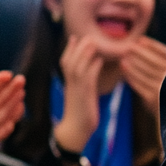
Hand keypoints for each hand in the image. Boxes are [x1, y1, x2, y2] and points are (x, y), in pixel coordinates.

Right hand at [53, 36, 103, 154]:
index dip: (70, 49)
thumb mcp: (82, 95)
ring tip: (92, 41)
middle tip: (85, 35)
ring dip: (84, 53)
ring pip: (77, 67)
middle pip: (70, 61)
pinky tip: (99, 60)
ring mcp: (76, 90)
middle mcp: (71, 85)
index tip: (75, 37)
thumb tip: (90, 73)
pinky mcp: (84, 96)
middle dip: (77, 47)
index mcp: (69, 84)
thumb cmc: (80, 114)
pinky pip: (87, 79)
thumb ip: (84, 84)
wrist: (75, 130)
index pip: (66, 63)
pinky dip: (93, 68)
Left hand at [120, 37, 165, 117]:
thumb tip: (147, 46)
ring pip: (144, 73)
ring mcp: (163, 89)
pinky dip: (131, 77)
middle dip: (139, 53)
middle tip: (128, 46)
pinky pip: (139, 85)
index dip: (152, 46)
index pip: (165, 54)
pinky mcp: (153, 100)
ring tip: (123, 56)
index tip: (141, 40)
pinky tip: (124, 70)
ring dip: (133, 64)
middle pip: (153, 62)